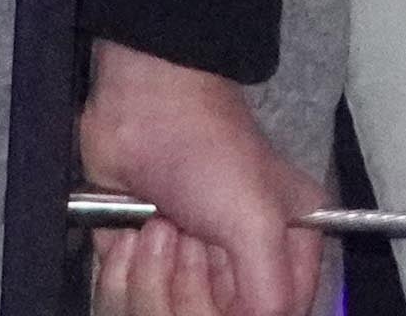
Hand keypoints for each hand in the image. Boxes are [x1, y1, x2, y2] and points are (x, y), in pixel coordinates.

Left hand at [74, 46, 320, 315]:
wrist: (141, 110)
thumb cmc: (212, 156)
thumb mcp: (257, 222)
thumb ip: (271, 291)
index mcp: (287, 248)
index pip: (278, 313)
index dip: (243, 312)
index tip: (227, 285)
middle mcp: (238, 265)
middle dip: (189, 288)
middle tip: (190, 239)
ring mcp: (185, 265)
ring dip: (149, 277)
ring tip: (157, 228)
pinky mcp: (137, 263)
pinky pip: (119, 304)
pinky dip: (117, 273)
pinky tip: (129, 235)